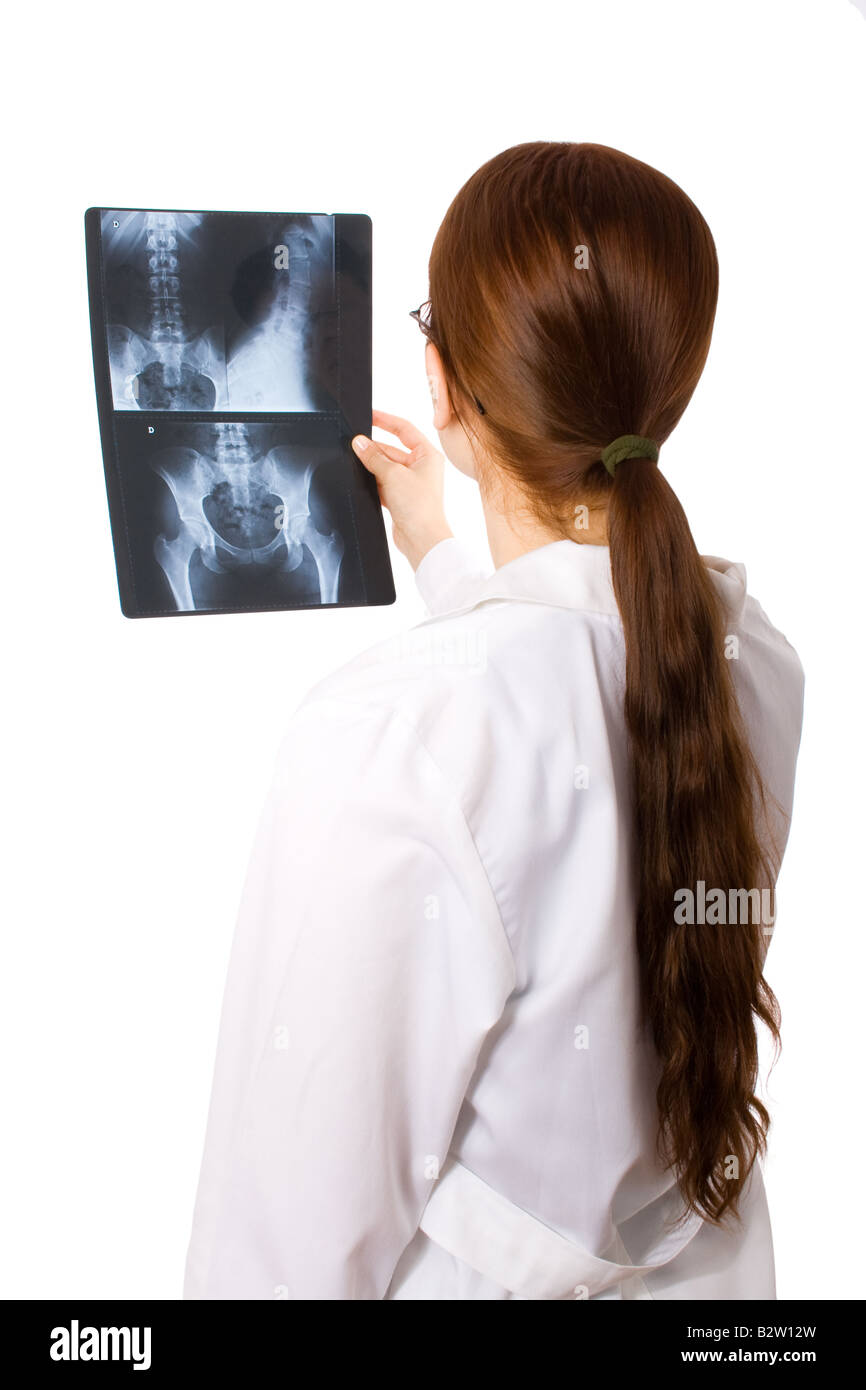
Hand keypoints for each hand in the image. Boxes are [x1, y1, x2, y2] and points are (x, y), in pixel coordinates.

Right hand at [352, 410, 452, 570]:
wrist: (421, 540)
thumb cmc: (418, 507)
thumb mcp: (393, 475)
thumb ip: (374, 457)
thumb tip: (359, 442)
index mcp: (428, 455)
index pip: (405, 429)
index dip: (386, 420)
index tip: (369, 414)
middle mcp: (421, 467)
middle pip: (391, 449)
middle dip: (373, 448)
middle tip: (353, 444)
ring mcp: (410, 483)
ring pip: (385, 467)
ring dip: (371, 466)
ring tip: (354, 461)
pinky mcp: (400, 498)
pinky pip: (382, 483)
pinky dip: (371, 481)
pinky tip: (359, 480)